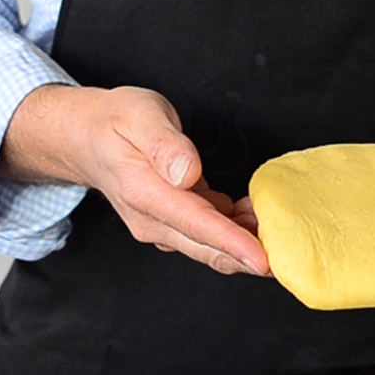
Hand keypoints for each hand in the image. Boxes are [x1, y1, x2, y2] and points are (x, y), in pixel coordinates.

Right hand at [0, 84, 269, 276]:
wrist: (84, 137)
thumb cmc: (115, 121)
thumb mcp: (141, 114)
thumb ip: (166, 144)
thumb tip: (188, 173)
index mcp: (145, 193)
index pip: (197, 225)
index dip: (233, 244)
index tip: (264, 260)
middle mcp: (152, 220)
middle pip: (208, 248)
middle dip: (249, 255)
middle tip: (289, 250)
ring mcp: (160, 227)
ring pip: (209, 247)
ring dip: (244, 242)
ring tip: (274, 223)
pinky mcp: (170, 225)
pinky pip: (206, 236)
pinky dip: (233, 231)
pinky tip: (252, 214)